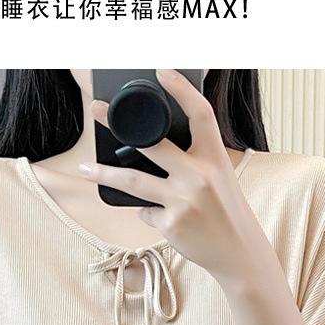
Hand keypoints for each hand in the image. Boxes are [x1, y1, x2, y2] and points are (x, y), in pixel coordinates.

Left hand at [78, 68, 259, 284]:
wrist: (239, 252)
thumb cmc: (226, 211)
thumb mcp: (220, 177)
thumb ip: (194, 160)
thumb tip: (152, 147)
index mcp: (215, 157)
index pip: (199, 114)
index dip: (181, 90)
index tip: (162, 72)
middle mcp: (199, 176)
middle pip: (151, 144)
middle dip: (117, 125)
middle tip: (96, 110)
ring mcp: (183, 200)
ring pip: (132, 180)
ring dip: (104, 173)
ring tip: (85, 169)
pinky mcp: (171, 223)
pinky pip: (144, 210)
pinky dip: (147, 211)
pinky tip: (163, 217)